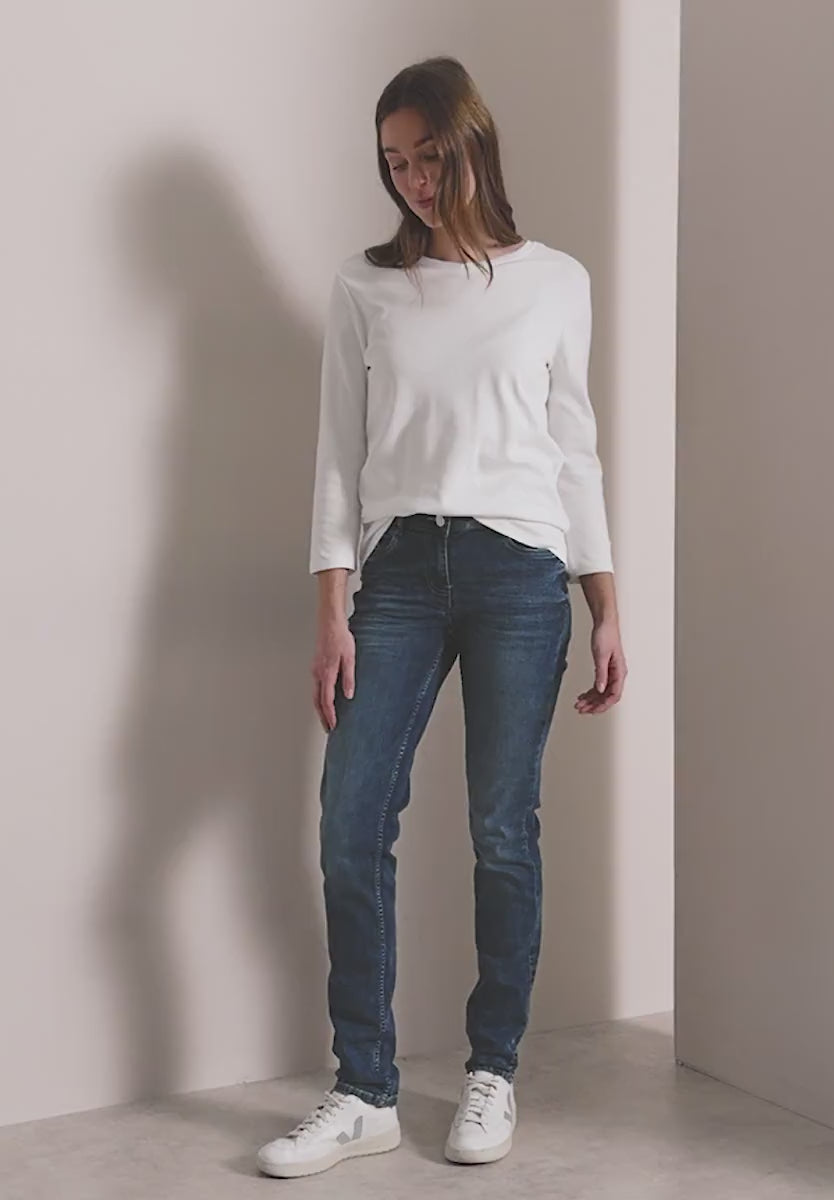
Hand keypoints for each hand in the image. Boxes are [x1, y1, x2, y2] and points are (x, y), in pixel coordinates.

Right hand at [311, 615, 355, 732]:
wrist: (330, 623)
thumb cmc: (340, 638)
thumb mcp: (349, 658)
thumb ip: (348, 678)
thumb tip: (348, 695)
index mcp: (326, 674)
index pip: (326, 701)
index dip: (330, 715)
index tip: (334, 725)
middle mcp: (317, 674)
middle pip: (317, 701)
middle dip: (322, 717)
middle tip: (328, 728)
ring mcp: (315, 670)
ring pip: (315, 694)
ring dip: (320, 708)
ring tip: (326, 717)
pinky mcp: (316, 665)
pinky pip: (316, 686)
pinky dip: (319, 697)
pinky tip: (325, 698)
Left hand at [574, 619, 626, 714]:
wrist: (604, 623)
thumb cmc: (606, 635)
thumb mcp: (601, 656)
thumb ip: (601, 673)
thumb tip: (600, 689)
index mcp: (619, 672)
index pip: (614, 695)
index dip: (603, 705)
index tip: (592, 711)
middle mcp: (617, 674)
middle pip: (607, 696)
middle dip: (594, 705)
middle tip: (581, 710)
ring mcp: (611, 672)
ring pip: (602, 692)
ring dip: (591, 699)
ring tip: (579, 704)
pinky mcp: (605, 668)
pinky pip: (599, 684)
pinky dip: (591, 691)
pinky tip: (583, 695)